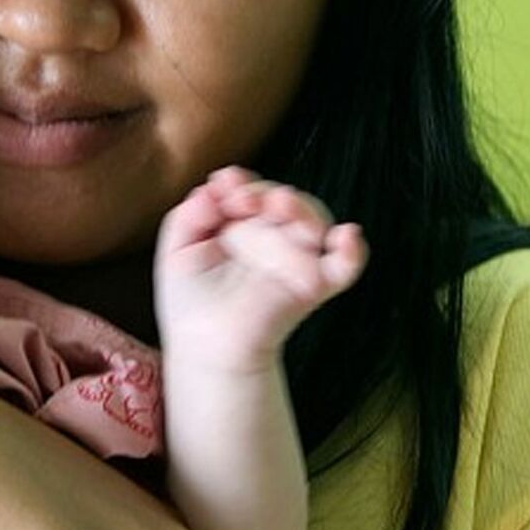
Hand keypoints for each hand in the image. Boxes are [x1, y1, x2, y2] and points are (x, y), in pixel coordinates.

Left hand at [157, 166, 366, 371]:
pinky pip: (344, 266)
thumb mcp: (176, 251)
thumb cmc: (190, 301)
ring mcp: (294, 259)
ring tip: (281, 204)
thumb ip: (187, 217)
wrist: (205, 347)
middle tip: (243, 199)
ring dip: (302, 207)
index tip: (224, 184)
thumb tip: (209, 190)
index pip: (249, 192)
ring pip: (314, 221)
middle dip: (266, 191)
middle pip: (284, 199)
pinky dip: (352, 251)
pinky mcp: (311, 286)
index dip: (240, 182)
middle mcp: (271, 237)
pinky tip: (347, 236)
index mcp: (240, 225)